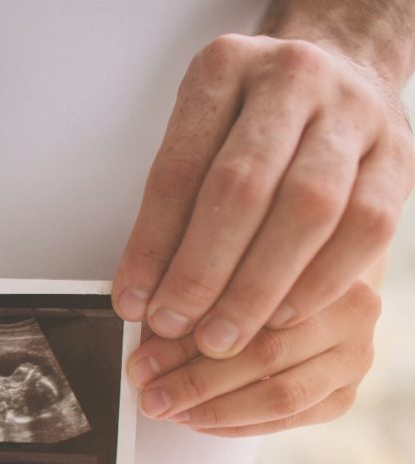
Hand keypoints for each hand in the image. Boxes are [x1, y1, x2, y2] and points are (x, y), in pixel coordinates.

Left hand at [113, 34, 411, 357]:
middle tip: (173, 325)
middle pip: (241, 188)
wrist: (340, 70)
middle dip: (201, 272)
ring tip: (220, 337)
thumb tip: (142, 294)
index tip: (131, 301)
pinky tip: (283, 317)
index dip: (151, 245)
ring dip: (258, 288)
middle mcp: (293, 78)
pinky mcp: (398, 153)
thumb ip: (174, 203)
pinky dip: (320, 281)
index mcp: (225, 69)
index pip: (178, 170)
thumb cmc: (252, 117)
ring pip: (307, 210)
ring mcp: (353, 113)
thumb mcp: (200, 133)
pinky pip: (365, 228)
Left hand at [127, 281, 378, 436]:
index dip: (185, 338)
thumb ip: (198, 293)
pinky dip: (235, 423)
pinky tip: (196, 420)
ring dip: (212, 408)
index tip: (140, 359)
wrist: (312, 291)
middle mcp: (351, 311)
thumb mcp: (228, 266)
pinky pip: (285, 420)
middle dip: (192, 379)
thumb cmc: (258, 276)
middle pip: (263, 354)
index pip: (246, 308)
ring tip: (167, 409)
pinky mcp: (344, 395)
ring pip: (278, 395)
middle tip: (147, 391)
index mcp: (321, 264)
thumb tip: (142, 328)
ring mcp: (353, 357)